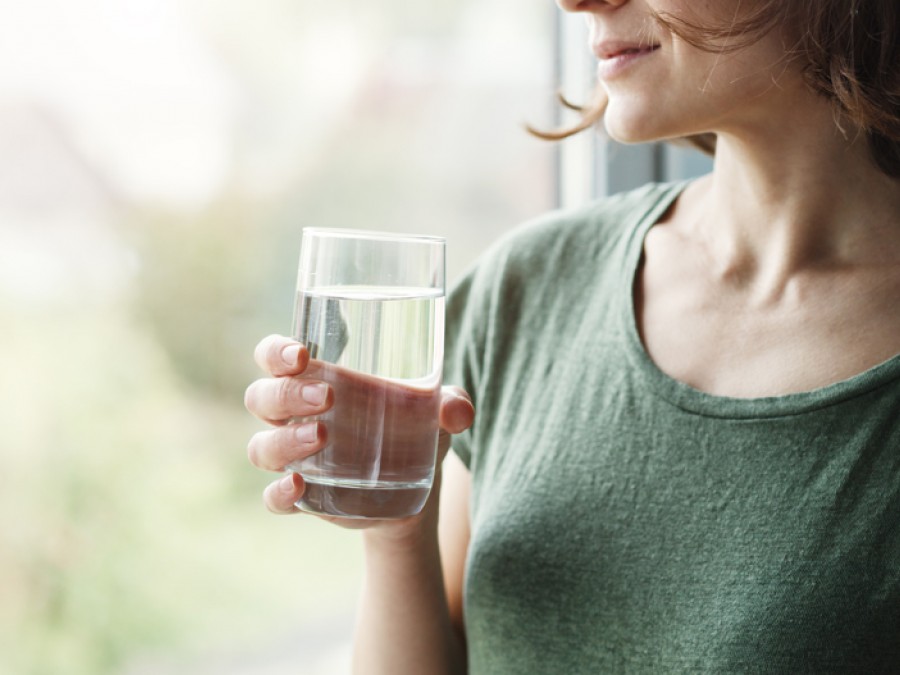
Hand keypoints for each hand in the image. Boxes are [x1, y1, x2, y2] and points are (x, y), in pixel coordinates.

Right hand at [244, 334, 473, 529]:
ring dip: (283, 441)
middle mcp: (293, 415)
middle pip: (263, 398)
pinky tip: (298, 487)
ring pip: (261, 446)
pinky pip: (273, 498)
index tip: (300, 354)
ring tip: (320, 437)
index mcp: (314, 378)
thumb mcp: (435, 412)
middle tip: (326, 397)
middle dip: (287, 393)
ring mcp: (294, 458)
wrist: (418, 487)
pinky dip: (279, 493)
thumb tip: (459, 412)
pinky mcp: (303, 497)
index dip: (275, 352)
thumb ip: (450, 405)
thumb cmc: (414, 427)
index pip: (273, 356)